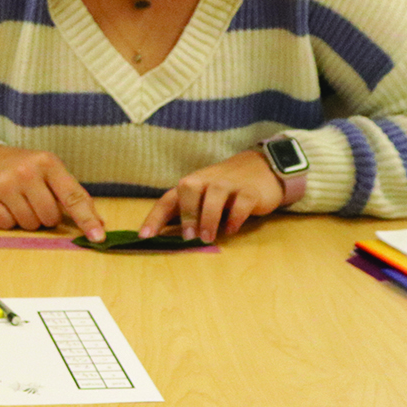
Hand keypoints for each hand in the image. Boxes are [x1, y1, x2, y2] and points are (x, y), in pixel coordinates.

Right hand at [0, 145, 105, 240]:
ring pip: (29, 224)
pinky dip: (8, 221)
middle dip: (46, 216)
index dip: (87, 219)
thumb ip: (73, 195)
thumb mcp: (51, 172)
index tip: (98, 237)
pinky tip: (4, 204)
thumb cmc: (25, 169)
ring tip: (19, 201)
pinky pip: (6, 226)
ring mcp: (4, 184)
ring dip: (28, 219)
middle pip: (49, 217)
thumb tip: (98, 225)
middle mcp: (25, 171)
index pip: (73, 197)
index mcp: (48, 163)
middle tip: (36, 201)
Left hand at [139, 149, 284, 240]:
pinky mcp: (250, 191)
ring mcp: (229, 183)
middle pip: (188, 187)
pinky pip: (241, 202)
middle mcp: (207, 180)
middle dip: (186, 212)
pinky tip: (231, 230)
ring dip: (209, 217)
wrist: (262, 168)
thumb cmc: (225, 188)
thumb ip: (188, 212)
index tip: (144, 236)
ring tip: (207, 237)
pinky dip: (235, 217)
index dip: (155, 217)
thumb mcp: (204, 197)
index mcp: (192, 184)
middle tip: (188, 236)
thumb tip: (167, 237)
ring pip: (214, 194)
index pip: (168, 199)